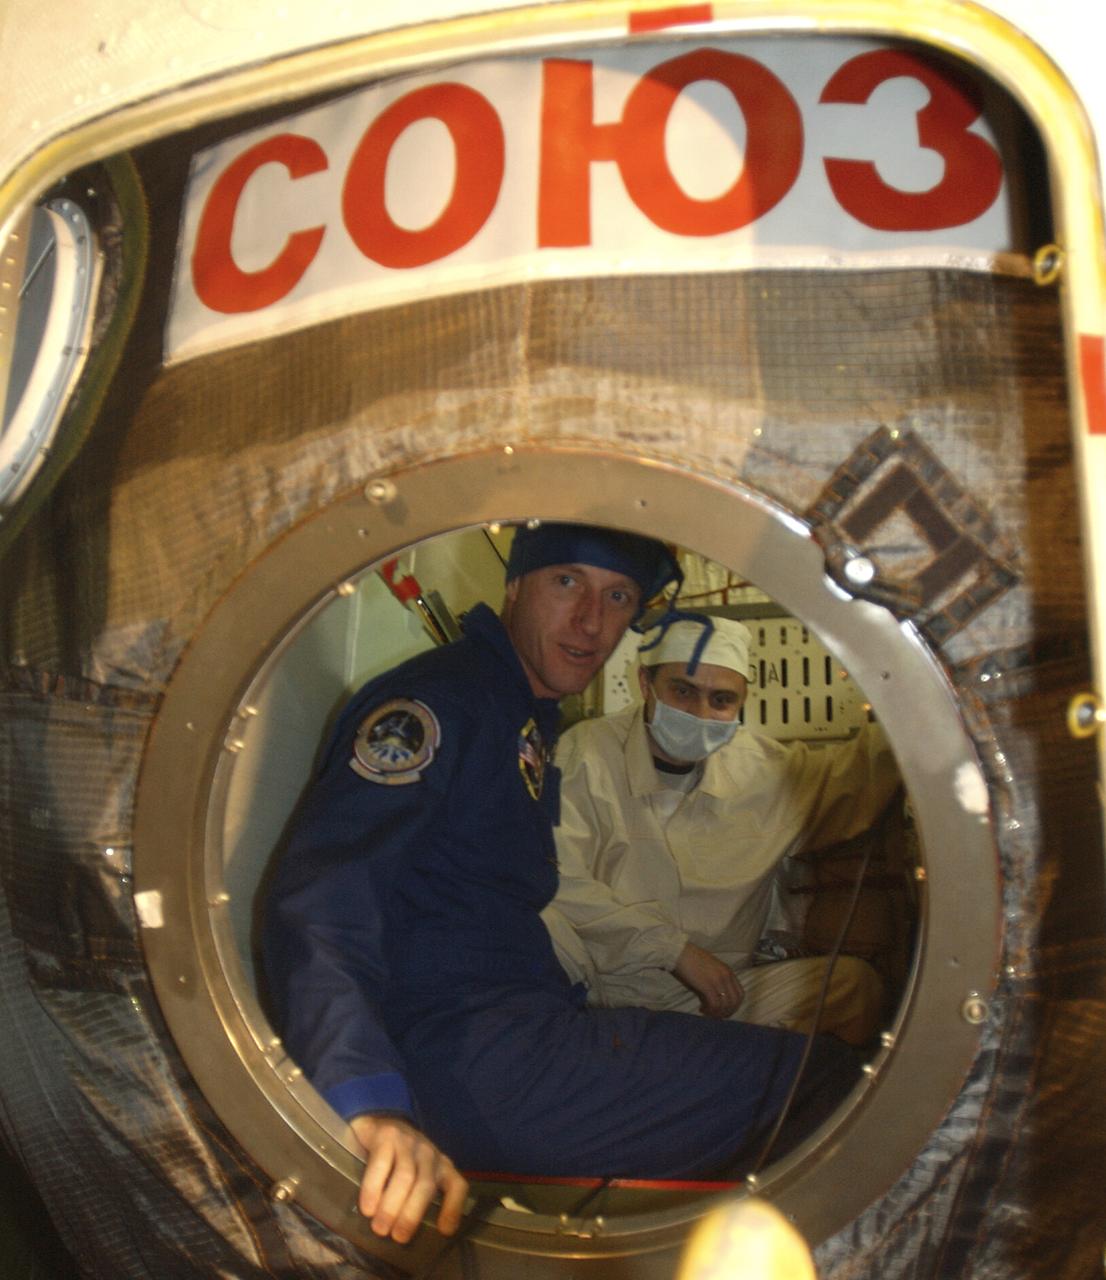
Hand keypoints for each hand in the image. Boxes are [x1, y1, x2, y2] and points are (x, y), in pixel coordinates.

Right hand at [348, 1114, 468, 1243]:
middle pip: (425, 1186)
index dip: (453, 1208)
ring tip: (379, 1228)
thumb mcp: (418, 1175)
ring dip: (392, 1206)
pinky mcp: (387, 1136)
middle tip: (397, 1237)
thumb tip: (406, 1235)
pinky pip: (382, 1164)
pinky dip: (374, 1188)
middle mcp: (429, 1154)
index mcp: (442, 1166)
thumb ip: (419, 1197)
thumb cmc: (399, 1160)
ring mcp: (408, 1142)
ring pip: (405, 1177)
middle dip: (412, 1214)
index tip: (444, 1231)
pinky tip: (367, 1207)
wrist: (378, 1120)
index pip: (457, 1185)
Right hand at [673, 942, 743, 1019]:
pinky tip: (702, 1009)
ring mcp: (718, 981)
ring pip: (726, 1005)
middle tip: (715, 1015)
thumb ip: (716, 982)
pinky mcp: (708, 986)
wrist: (678, 952)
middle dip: (726, 1012)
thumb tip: (715, 1000)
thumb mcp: (709, 969)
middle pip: (735, 1002)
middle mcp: (726, 976)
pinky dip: (710, 1011)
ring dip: (717, 1013)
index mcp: (728, 971)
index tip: (723, 1010)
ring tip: (706, 1012)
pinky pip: (715, 1005)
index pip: (740, 994)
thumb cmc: (691, 960)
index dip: (734, 1006)